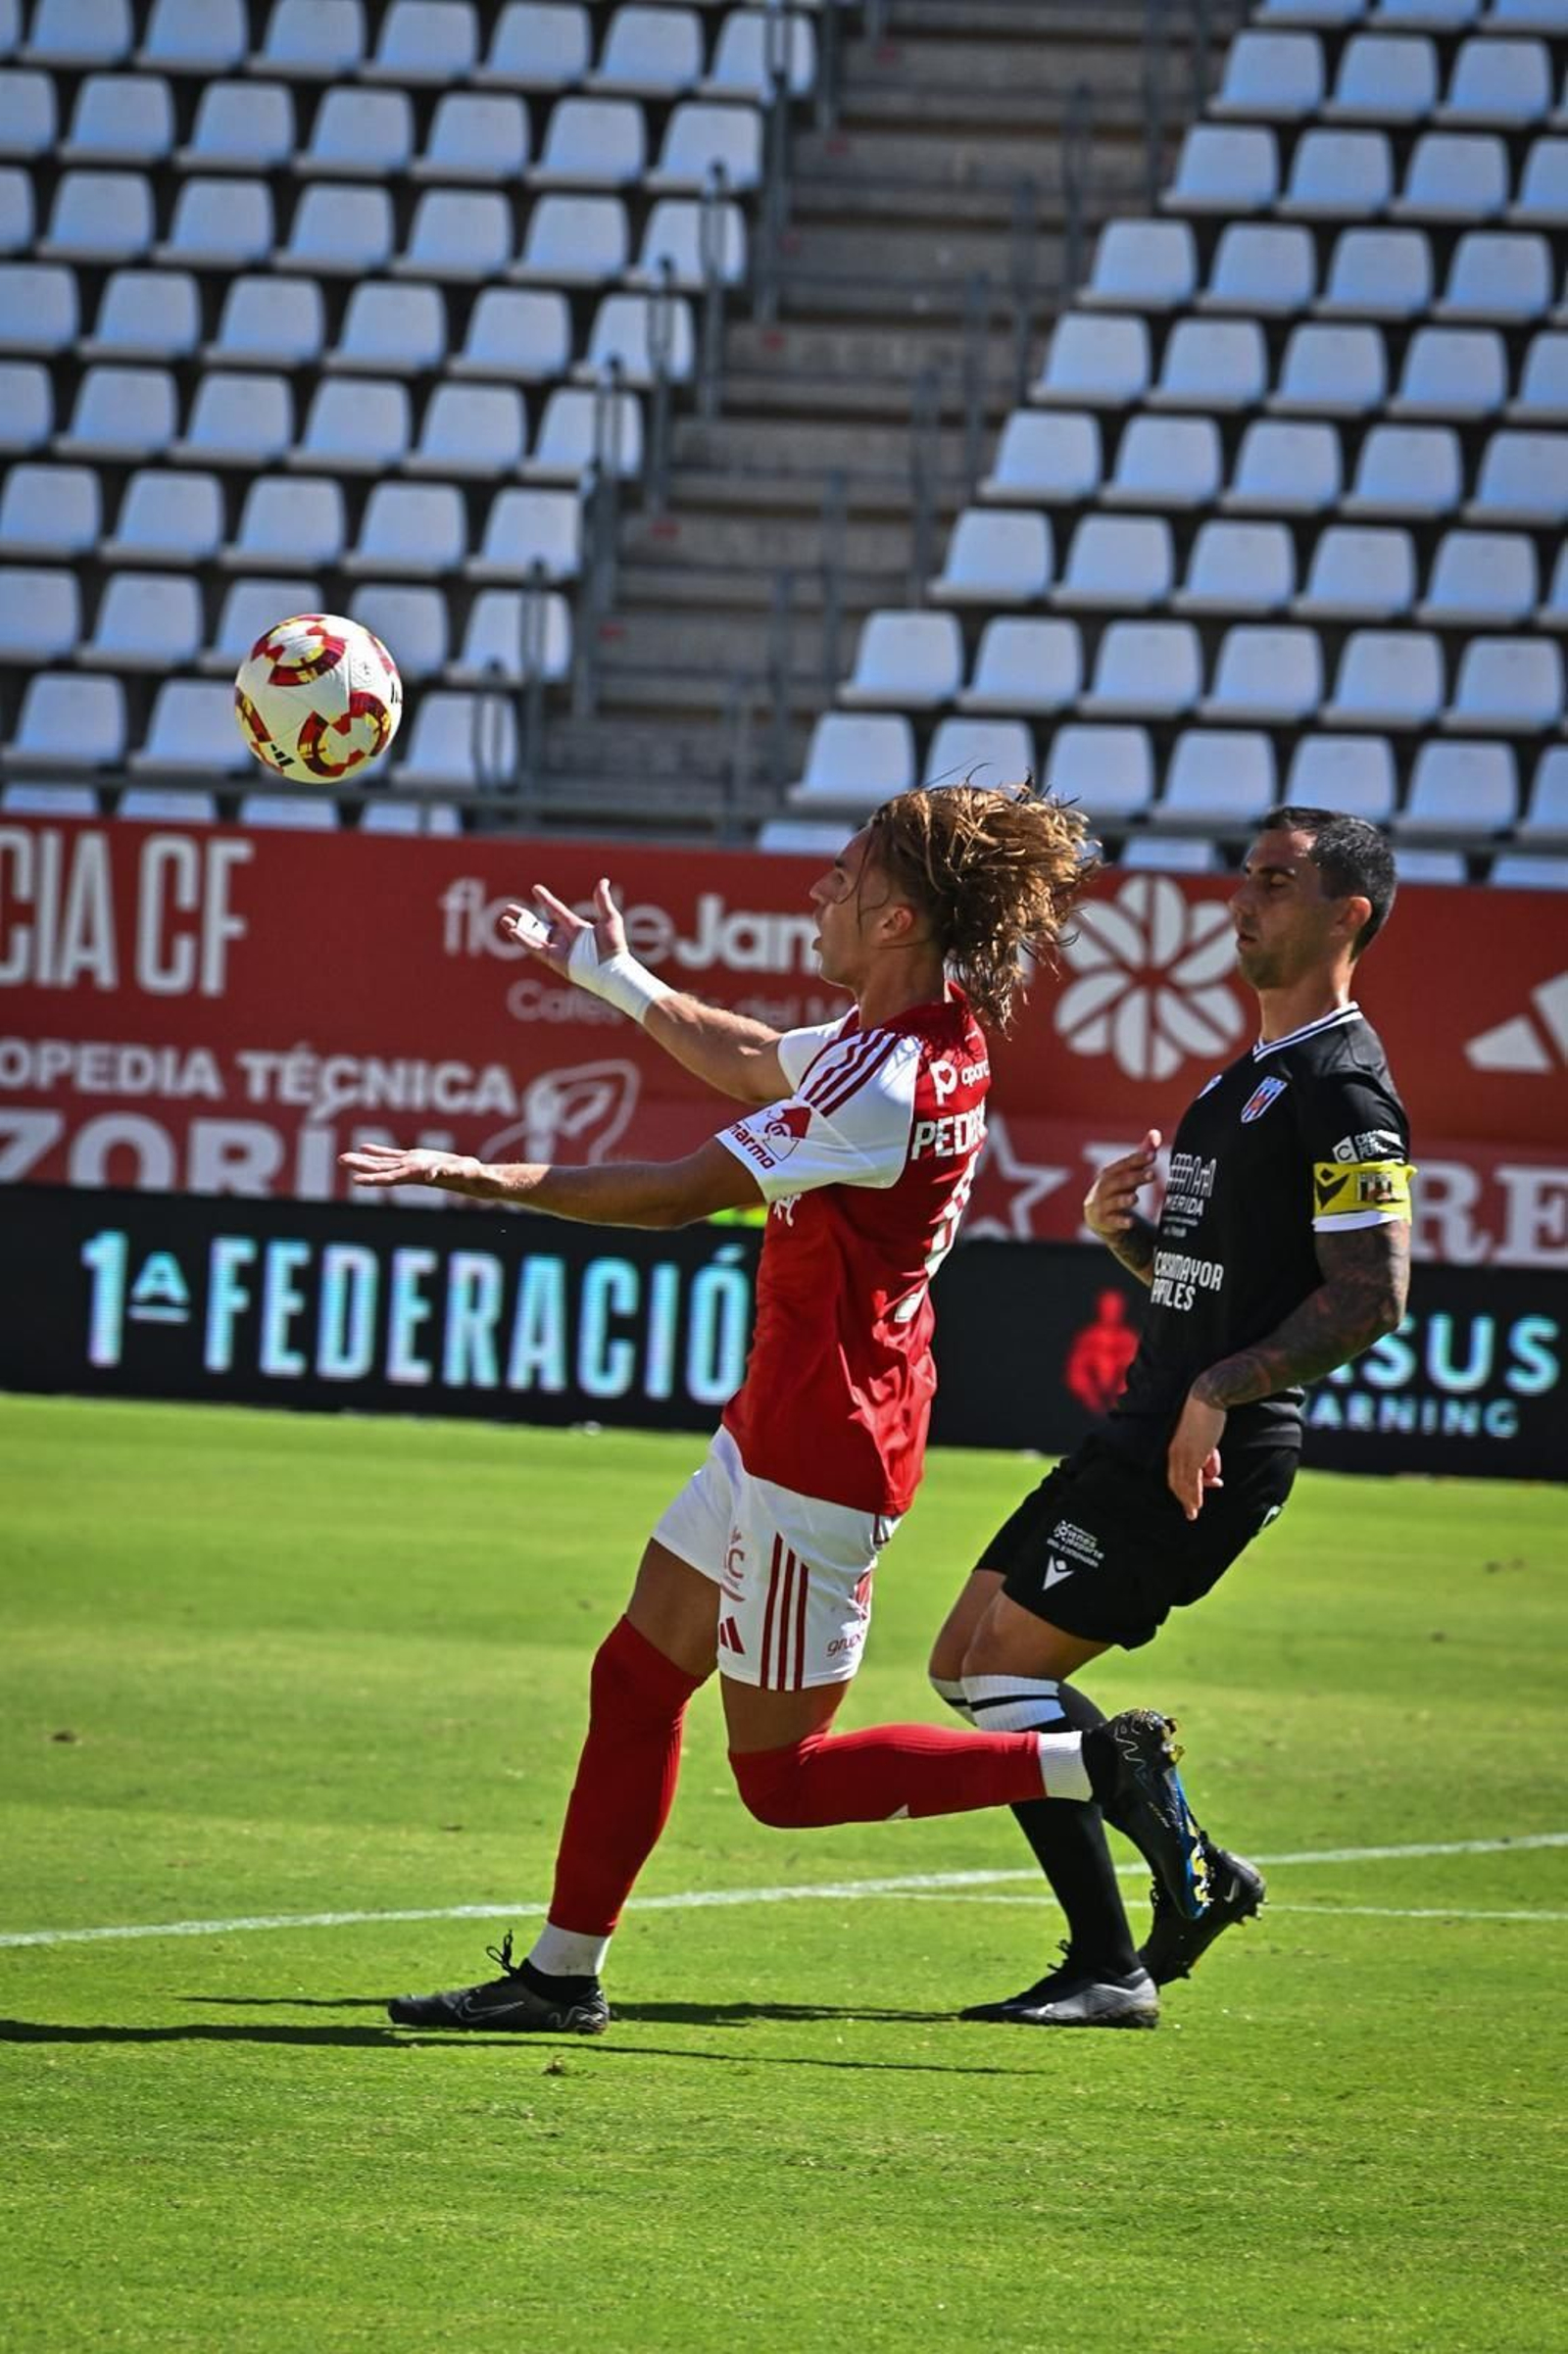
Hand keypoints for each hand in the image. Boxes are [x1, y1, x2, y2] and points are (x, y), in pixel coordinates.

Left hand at [339, 1144, 476, 1190]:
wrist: (474, 1177)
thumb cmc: (469, 1176)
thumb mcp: (459, 1172)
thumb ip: (447, 1172)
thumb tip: (431, 1173)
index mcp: (417, 1176)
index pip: (390, 1178)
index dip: (373, 1179)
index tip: (355, 1180)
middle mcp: (409, 1172)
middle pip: (380, 1170)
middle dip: (361, 1166)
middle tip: (341, 1160)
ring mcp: (410, 1165)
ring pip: (382, 1162)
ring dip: (363, 1160)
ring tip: (344, 1157)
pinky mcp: (415, 1158)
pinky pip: (392, 1154)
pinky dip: (378, 1150)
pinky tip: (365, 1146)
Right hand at [503, 877, 624, 975]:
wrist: (612, 968)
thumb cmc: (614, 946)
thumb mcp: (609, 919)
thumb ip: (602, 901)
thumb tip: (603, 881)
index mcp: (575, 927)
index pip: (556, 910)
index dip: (545, 900)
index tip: (536, 889)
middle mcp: (564, 938)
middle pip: (538, 924)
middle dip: (524, 917)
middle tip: (509, 909)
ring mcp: (558, 949)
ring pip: (532, 936)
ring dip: (517, 928)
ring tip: (503, 919)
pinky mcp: (553, 959)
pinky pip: (534, 948)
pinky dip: (522, 939)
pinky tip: (512, 930)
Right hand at [1084, 1127, 1161, 1242]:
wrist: (1097, 1216)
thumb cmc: (1117, 1189)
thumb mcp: (1127, 1172)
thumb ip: (1141, 1154)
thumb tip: (1156, 1133)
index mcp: (1110, 1173)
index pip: (1124, 1164)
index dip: (1137, 1159)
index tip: (1153, 1156)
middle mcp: (1103, 1187)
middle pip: (1120, 1181)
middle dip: (1135, 1177)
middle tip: (1153, 1175)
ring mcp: (1102, 1205)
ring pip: (1113, 1201)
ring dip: (1124, 1199)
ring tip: (1135, 1198)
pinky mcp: (1104, 1221)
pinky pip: (1112, 1221)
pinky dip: (1121, 1221)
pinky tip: (1131, 1223)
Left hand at [1166, 1390, 1225, 1522]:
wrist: (1209, 1398)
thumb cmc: (1208, 1414)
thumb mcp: (1206, 1439)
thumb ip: (1207, 1456)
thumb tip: (1212, 1474)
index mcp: (1175, 1447)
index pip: (1177, 1473)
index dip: (1185, 1488)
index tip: (1195, 1498)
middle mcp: (1175, 1452)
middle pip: (1176, 1482)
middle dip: (1185, 1498)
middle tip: (1192, 1513)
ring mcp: (1182, 1454)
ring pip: (1183, 1484)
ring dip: (1189, 1500)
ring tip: (1194, 1513)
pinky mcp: (1193, 1454)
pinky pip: (1192, 1480)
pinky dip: (1194, 1494)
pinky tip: (1197, 1504)